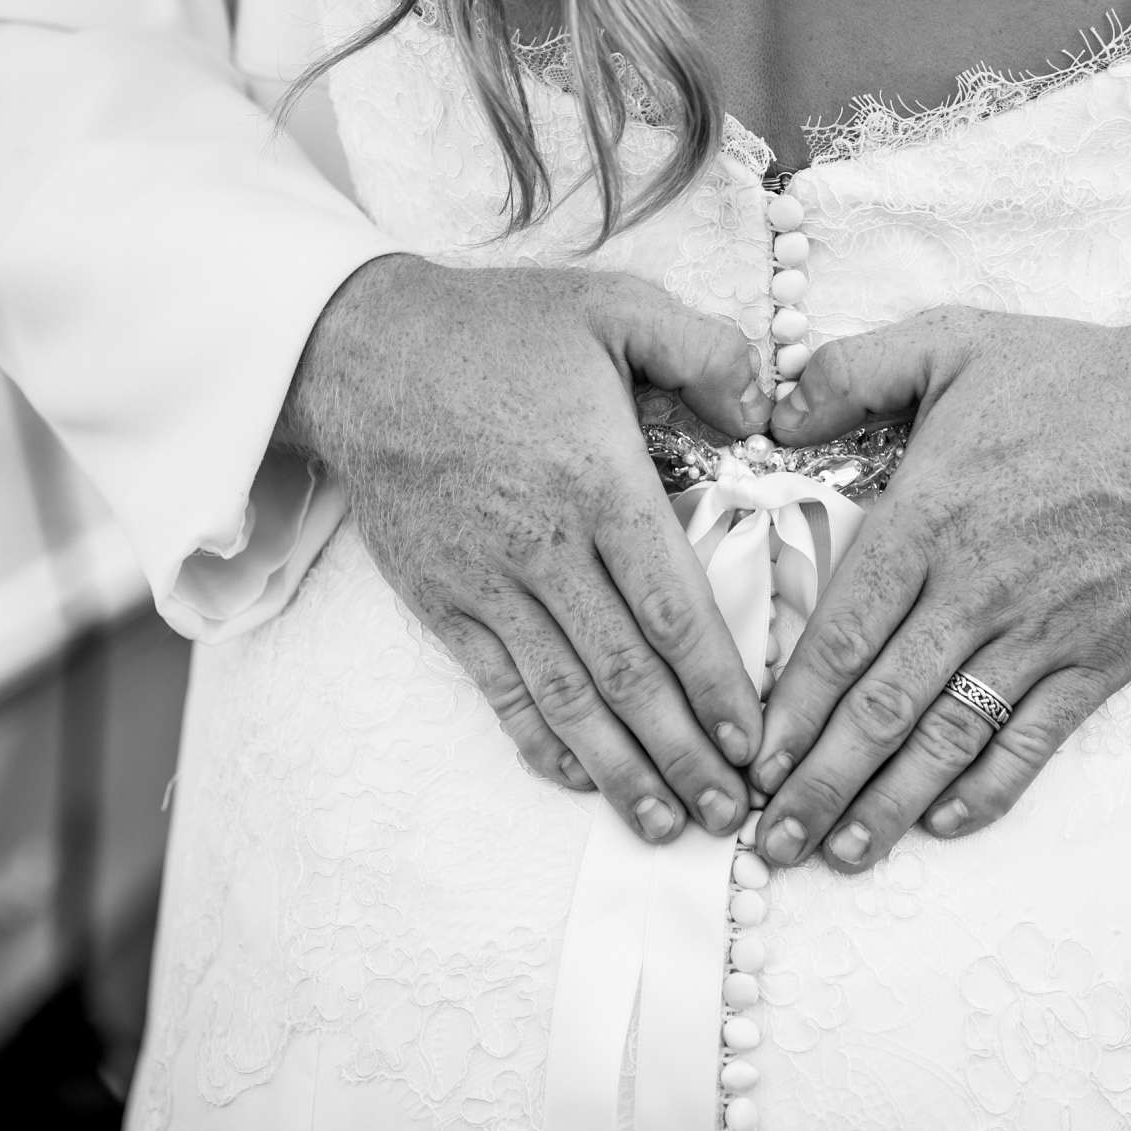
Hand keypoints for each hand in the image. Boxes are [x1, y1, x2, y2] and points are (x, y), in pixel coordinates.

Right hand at [281, 254, 770, 842]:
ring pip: (564, 696)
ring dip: (619, 769)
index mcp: (599, 481)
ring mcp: (487, 582)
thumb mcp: (617, 305)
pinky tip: (583, 780)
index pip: (673, 605)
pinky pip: (498, 687)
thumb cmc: (499, 329)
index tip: (758, 739)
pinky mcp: (442, 600)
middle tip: (732, 813)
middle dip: (683, 752)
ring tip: (666, 824)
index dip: (718, 682)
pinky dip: (540, 741)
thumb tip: (767, 415)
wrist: (363, 350)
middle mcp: (545, 546)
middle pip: (627, 672)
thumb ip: (707, 352)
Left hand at [746, 307, 1130, 870]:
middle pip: (884, 707)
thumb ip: (848, 371)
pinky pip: (1033, 742)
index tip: (754, 759)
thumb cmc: (1069, 379)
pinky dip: (985, 790)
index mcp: (931, 516)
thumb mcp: (950, 341)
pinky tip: (939, 825)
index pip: (845, 633)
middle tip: (772, 842)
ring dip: (889, 805)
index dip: (794, 708)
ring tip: (840, 856)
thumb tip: (769, 413)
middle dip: (821, 783)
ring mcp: (1043, 633)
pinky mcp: (1099, 662)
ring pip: (949, 739)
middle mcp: (980, 588)